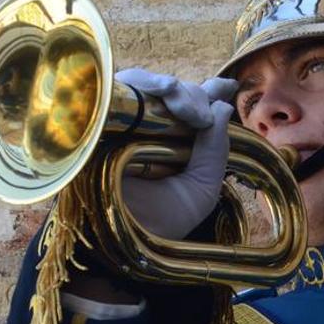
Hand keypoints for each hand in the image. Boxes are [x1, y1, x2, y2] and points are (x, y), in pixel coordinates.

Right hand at [114, 70, 237, 239]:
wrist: (120, 240)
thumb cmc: (160, 223)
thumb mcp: (201, 189)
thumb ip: (215, 151)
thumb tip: (223, 105)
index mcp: (170, 144)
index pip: (189, 107)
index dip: (209, 92)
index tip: (227, 87)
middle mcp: (144, 128)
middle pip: (170, 92)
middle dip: (193, 96)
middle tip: (201, 117)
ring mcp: (119, 122)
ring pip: (146, 84)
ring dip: (173, 89)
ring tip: (186, 108)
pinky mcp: (95, 118)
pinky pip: (118, 87)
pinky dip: (145, 83)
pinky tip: (164, 91)